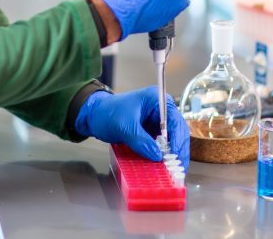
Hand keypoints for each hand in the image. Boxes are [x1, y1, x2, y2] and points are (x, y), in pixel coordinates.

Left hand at [74, 86, 189, 169]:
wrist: (94, 116)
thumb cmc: (107, 113)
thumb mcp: (124, 126)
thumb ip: (141, 141)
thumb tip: (157, 156)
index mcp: (157, 100)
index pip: (175, 121)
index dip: (179, 140)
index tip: (177, 157)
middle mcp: (161, 110)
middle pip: (177, 132)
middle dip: (178, 150)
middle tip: (178, 169)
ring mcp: (157, 122)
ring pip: (171, 140)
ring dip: (172, 155)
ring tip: (173, 172)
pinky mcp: (151, 133)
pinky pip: (161, 146)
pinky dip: (162, 156)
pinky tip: (163, 167)